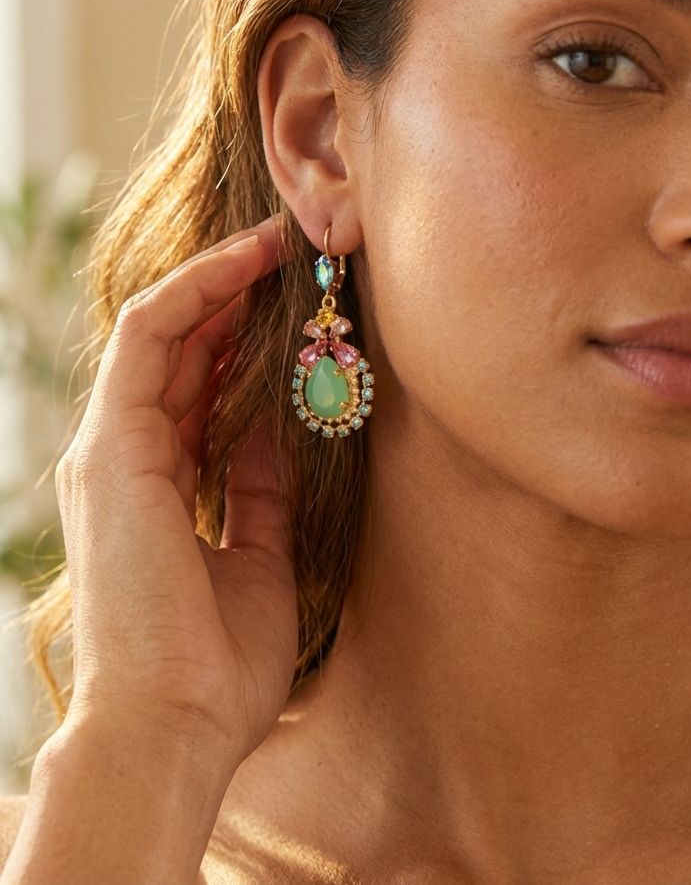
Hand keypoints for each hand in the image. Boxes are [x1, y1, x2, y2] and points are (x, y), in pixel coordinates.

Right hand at [53, 214, 298, 770]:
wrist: (174, 726)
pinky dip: (198, 293)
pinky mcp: (114, 443)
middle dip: (236, 294)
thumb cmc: (219, 664)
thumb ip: (261, 486)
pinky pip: (151, 338)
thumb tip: (283, 426)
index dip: (244, 337)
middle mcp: (127, 457)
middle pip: (182, 350)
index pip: (197, 387)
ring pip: (161, 329)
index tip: (298, 303)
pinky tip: (246, 265)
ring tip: (278, 242)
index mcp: (158, 486)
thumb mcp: (261, 554)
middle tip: (295, 252)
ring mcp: (114, 447)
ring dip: (220, 278)